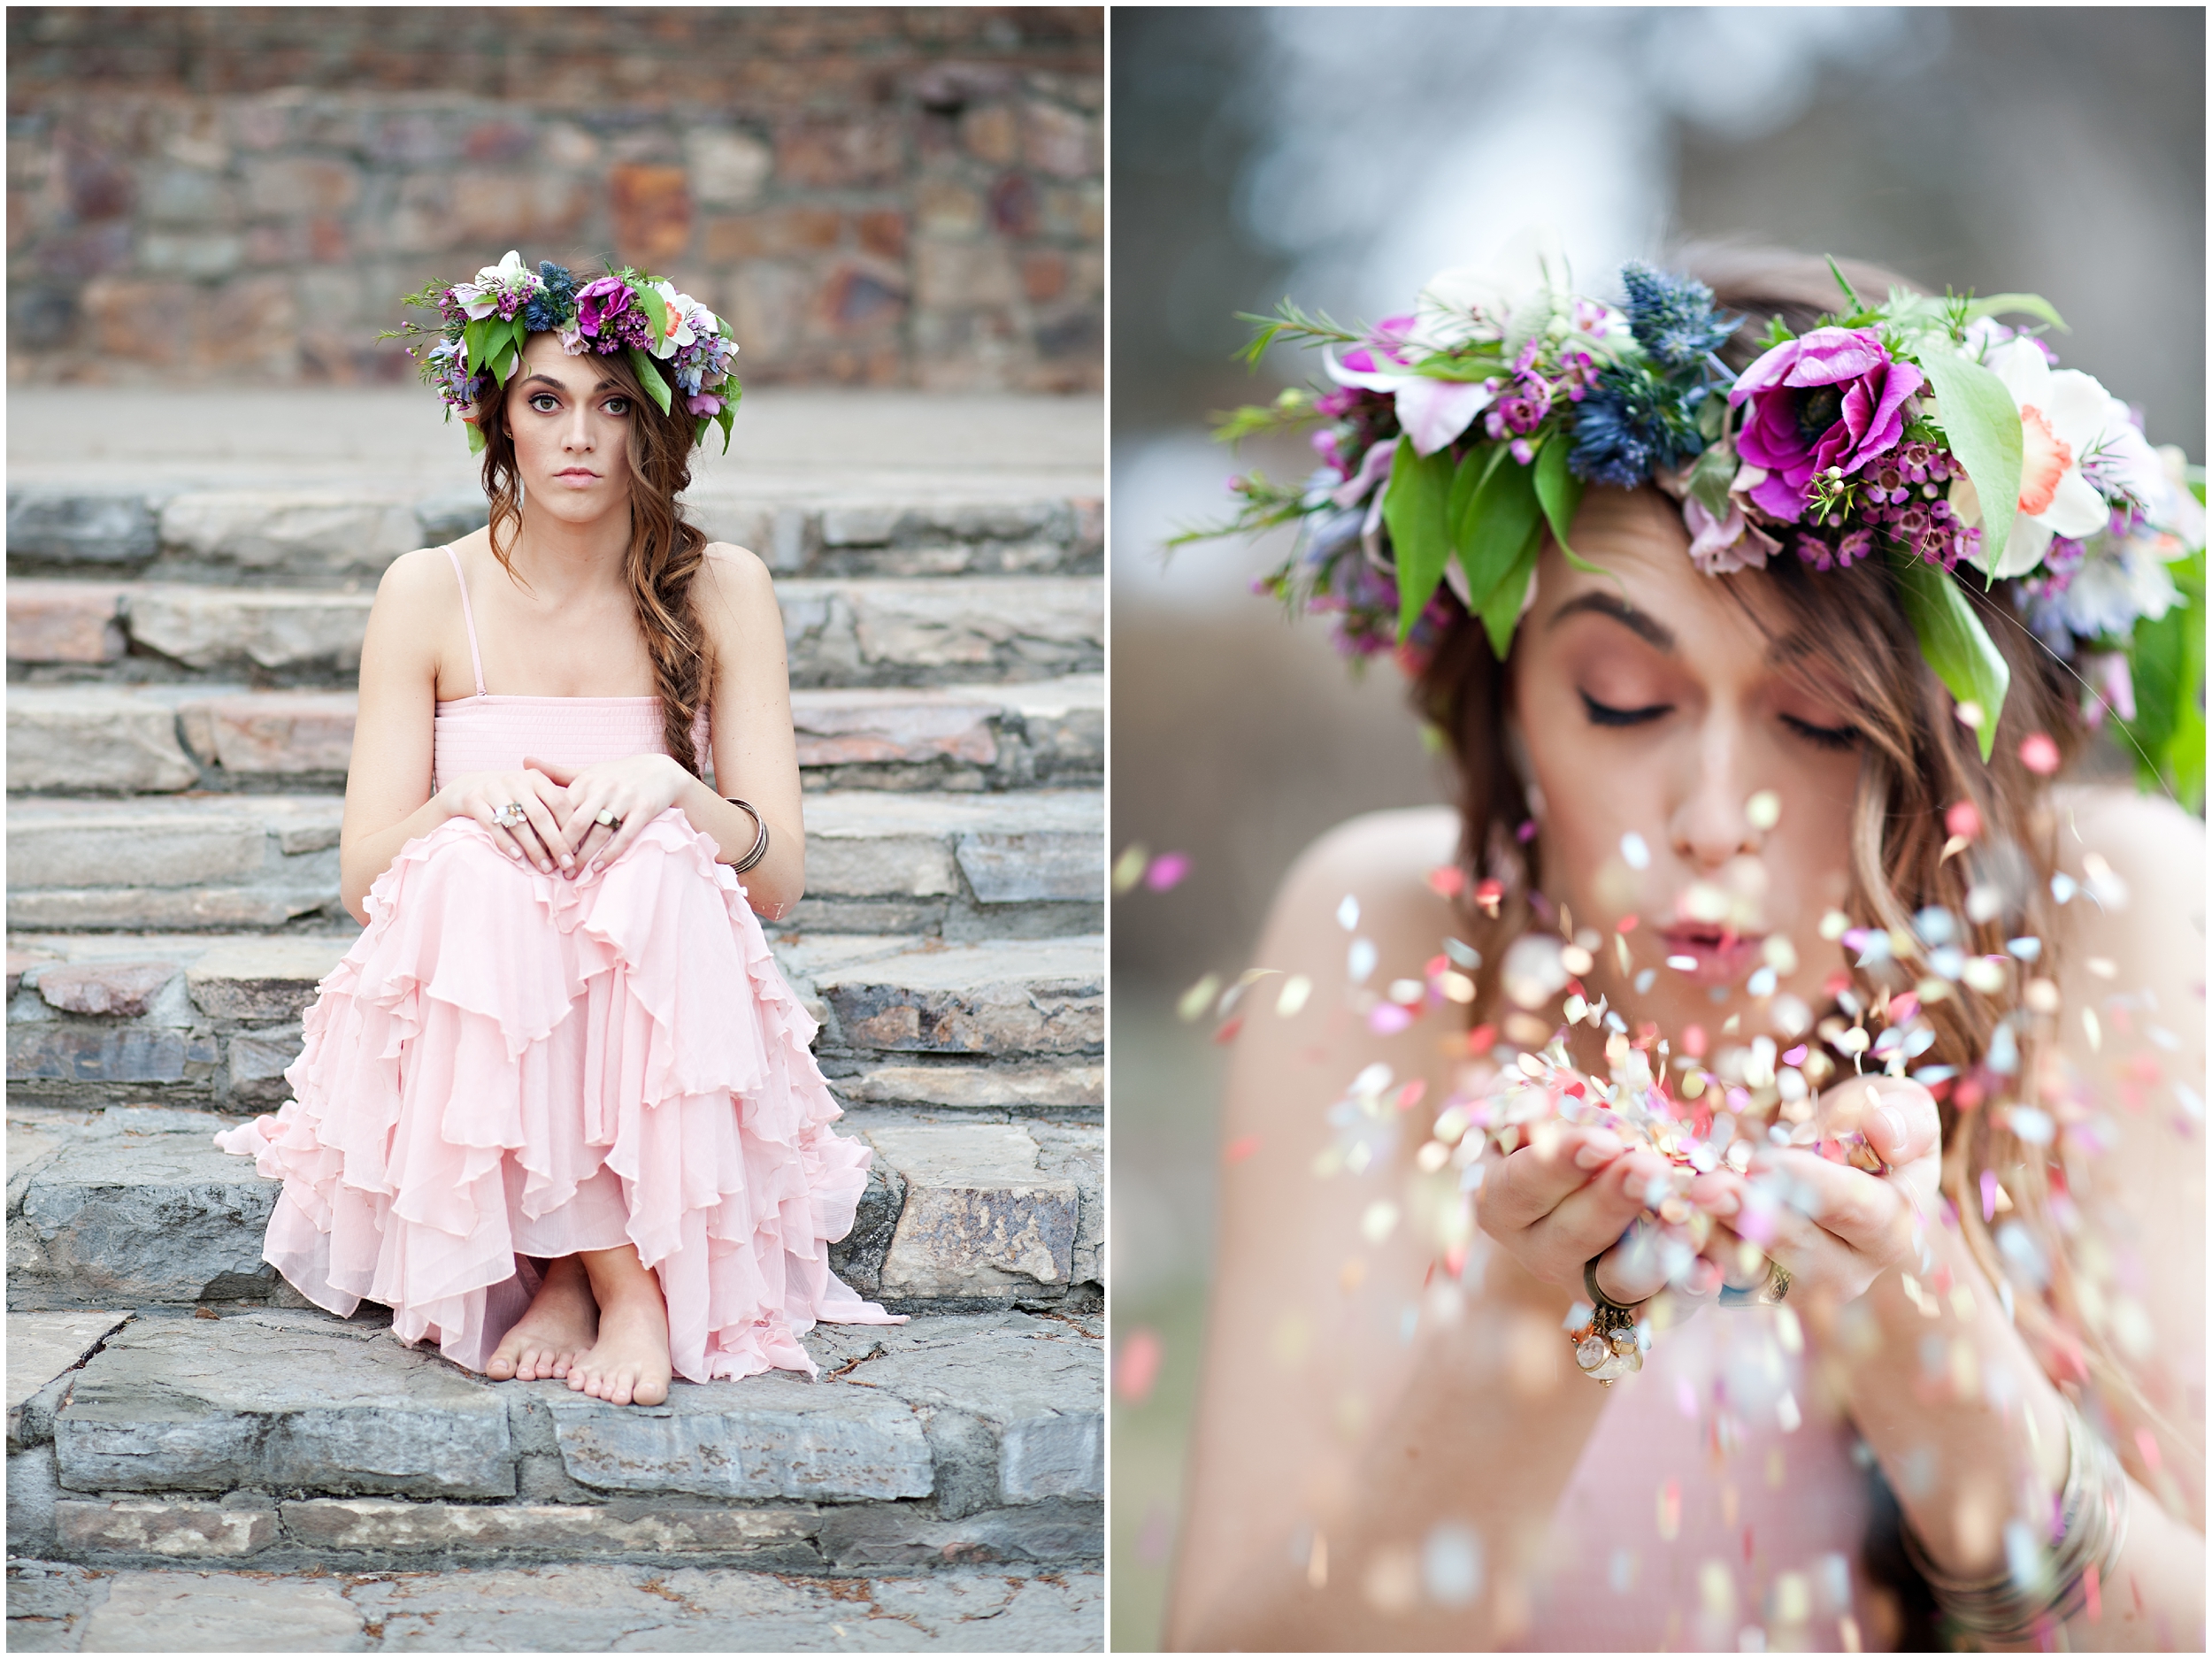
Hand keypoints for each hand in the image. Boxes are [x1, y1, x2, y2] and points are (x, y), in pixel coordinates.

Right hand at [441, 767, 573, 872]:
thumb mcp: (532, 792)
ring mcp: (493, 789)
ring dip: (534, 849)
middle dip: (556, 843)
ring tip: (545, 868)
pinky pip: (492, 825)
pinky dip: (506, 842)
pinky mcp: (474, 800)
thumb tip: (583, 836)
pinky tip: (517, 857)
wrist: (466, 786)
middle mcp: (516, 780)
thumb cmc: (510, 795)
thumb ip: (554, 806)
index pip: (559, 803)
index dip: (570, 828)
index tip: (578, 850)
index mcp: (536, 778)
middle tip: (567, 865)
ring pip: (518, 823)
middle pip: (541, 816)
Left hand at [524, 753, 689, 873]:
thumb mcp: (588, 772)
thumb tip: (524, 762)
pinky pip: (626, 835)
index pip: (560, 809)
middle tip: (553, 868)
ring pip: (600, 832)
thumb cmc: (617, 775)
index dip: (548, 831)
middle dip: (563, 848)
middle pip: (577, 823)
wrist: (661, 771)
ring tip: (573, 873)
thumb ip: (556, 773)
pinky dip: (611, 852)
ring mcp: (625, 799)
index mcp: (586, 781)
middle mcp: (604, 788)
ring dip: (585, 856)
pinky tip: (599, 866)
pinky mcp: (644, 809)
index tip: (537, 850)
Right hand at [1475, 1122, 1729, 1308]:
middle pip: (1570, 1235)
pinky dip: (1686, 1288)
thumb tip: (1540, 1100)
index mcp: (1502, 1202)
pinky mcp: (1633, 1304)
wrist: (1586, 1183)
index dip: (1559, 1165)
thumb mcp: (1527, 1109)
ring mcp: (1585, 1284)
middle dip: (1614, 1201)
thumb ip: (1523, 1102)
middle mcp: (1538, 1251)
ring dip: (1653, 1253)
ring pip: (1615, 1280)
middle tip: (1652, 1169)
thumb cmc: (1553, 1130)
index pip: (1521, 1186)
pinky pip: (1662, 1304)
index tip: (1604, 1141)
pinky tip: (1709, 1270)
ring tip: (1686, 1223)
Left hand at [1687, 1074, 1942, 1306]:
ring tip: (1675, 1200)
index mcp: (1894, 1228)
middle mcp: (1847, 1268)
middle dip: (1751, 1215)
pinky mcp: (1746, 1282)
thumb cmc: (1874, 1126)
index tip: (1769, 1161)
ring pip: (1748, 1268)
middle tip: (1707, 1187)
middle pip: (1798, 1247)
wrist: (1842, 1163)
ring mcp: (1794, 1282)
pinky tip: (1655, 1214)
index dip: (1815, 1186)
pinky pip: (1710, 1272)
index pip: (1861, 1212)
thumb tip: (1887, 1135)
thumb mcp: (1900, 1108)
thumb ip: (1902, 1119)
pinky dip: (1682, 1245)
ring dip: (1707, 1234)